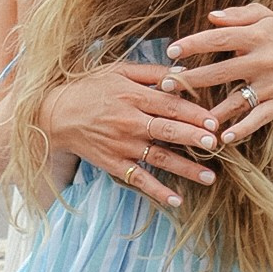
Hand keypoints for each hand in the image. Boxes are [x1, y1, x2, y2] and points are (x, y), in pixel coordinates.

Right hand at [38, 62, 226, 213]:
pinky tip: (176, 200)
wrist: (55, 115)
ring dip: (185, 169)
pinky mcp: (114, 164)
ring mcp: (122, 145)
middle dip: (194, 138)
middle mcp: (130, 122)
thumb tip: (184, 72)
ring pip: (159, 158)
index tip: (215, 121)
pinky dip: (157, 191)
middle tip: (216, 144)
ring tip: (209, 177)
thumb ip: (152, 72)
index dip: (194, 113)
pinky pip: (139, 179)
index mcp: (133, 96)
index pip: (170, 105)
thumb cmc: (90, 88)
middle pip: (168, 131)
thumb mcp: (119, 71)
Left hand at [162, 5, 272, 144]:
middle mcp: (264, 60)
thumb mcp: (265, 17)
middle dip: (192, 78)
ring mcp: (272, 85)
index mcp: (258, 35)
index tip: (172, 51)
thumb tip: (211, 17)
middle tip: (166, 84)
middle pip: (223, 70)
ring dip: (214, 110)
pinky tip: (223, 137)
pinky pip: (258, 119)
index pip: (220, 39)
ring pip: (238, 99)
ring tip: (188, 116)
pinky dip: (242, 129)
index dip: (195, 44)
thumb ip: (238, 14)